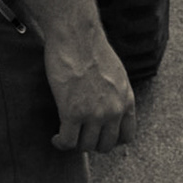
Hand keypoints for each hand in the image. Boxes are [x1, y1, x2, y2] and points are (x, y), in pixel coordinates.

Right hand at [45, 25, 136, 152]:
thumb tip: (108, 103)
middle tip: (79, 135)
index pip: (126, 136)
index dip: (111, 140)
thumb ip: (115, 92)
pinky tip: (56, 138)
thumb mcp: (116, 73)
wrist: (76, 36)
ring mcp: (93, 114)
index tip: (98, 136)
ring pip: (86, 146)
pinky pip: (68, 141)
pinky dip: (61, 143)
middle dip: (91, 143)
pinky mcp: (72, 113)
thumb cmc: (90, 47)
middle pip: (105, 145)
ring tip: (65, 137)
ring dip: (75, 144)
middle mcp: (113, 111)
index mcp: (126, 100)